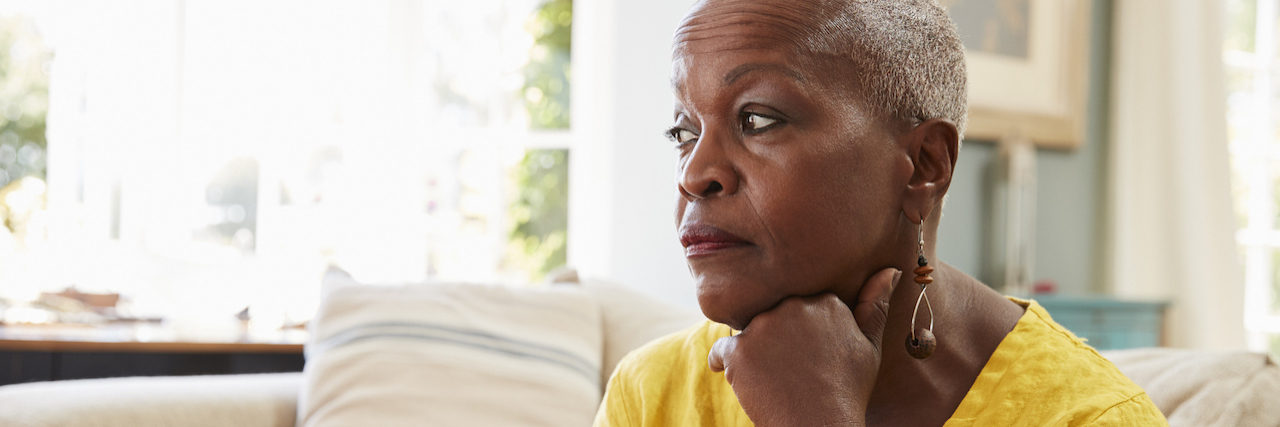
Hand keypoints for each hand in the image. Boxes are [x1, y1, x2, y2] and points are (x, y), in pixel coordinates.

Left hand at [708, 267, 900, 426]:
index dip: (801, 333)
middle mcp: (793, 305)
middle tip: (791, 370)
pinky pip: (721, 350)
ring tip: (774, 379)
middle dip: (776, 338)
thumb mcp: (870, 347)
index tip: (808, 356)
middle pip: (772, 315)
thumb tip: (891, 270)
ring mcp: (764, 326)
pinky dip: (725, 364)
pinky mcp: (740, 350)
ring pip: (748, 332)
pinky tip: (744, 381)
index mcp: (825, 300)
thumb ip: (876, 305)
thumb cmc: (848, 391)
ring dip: (754, 352)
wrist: (821, 426)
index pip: (799, 306)